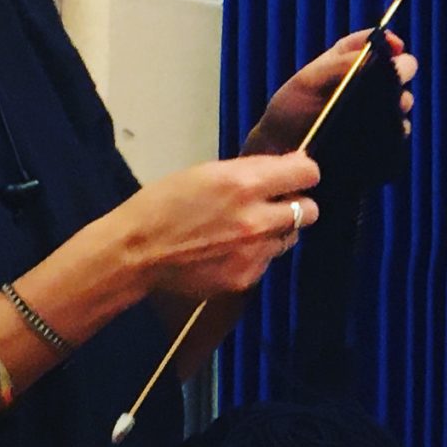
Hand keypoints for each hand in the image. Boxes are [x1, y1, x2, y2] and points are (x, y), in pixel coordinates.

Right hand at [117, 154, 322, 299]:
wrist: (136, 253)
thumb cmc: (164, 204)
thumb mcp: (206, 173)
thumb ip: (250, 171)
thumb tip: (286, 168)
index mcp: (245, 184)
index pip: (308, 174)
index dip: (302, 172)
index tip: (294, 174)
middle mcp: (258, 219)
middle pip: (310, 210)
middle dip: (296, 203)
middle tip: (275, 203)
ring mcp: (254, 252)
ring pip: (291, 236)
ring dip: (278, 229)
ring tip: (248, 228)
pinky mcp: (246, 277)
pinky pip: (268, 259)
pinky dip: (258, 252)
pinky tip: (232, 249)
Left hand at [245, 29, 417, 154]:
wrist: (283, 155)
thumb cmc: (290, 113)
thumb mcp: (307, 83)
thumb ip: (337, 66)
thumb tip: (370, 55)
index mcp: (344, 62)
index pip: (371, 43)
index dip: (386, 40)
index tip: (396, 45)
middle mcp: (364, 83)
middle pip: (397, 68)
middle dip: (401, 70)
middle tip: (396, 77)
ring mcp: (373, 110)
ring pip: (402, 99)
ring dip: (400, 101)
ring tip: (389, 107)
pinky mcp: (379, 136)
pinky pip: (399, 129)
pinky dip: (396, 128)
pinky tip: (388, 129)